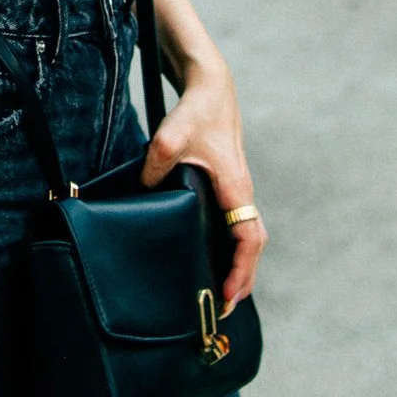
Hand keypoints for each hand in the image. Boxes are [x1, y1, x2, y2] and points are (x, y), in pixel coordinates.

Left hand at [139, 64, 264, 308]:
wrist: (210, 89)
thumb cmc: (196, 112)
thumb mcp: (169, 137)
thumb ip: (156, 167)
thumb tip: (144, 195)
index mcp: (235, 187)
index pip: (248, 237)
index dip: (241, 269)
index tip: (228, 293)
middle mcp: (241, 193)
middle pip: (252, 244)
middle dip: (243, 278)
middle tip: (223, 308)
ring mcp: (236, 190)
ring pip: (245, 235)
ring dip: (238, 264)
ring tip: (219, 292)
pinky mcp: (227, 186)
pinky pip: (234, 223)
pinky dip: (229, 246)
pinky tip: (211, 256)